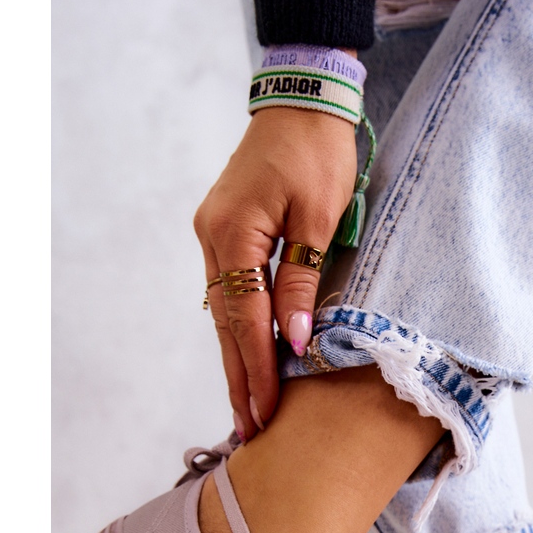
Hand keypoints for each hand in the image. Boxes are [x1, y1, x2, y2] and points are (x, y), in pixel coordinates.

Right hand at [194, 105, 356, 438]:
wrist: (301, 102)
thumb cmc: (318, 153)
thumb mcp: (319, 218)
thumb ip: (303, 280)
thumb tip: (295, 340)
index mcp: (234, 232)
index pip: (247, 317)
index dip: (258, 368)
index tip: (266, 411)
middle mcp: (213, 237)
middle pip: (225, 323)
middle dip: (238, 378)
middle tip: (247, 430)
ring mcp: (213, 235)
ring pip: (223, 313)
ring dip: (235, 360)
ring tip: (245, 408)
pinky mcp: (225, 233)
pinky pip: (228, 293)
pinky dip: (238, 330)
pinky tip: (245, 359)